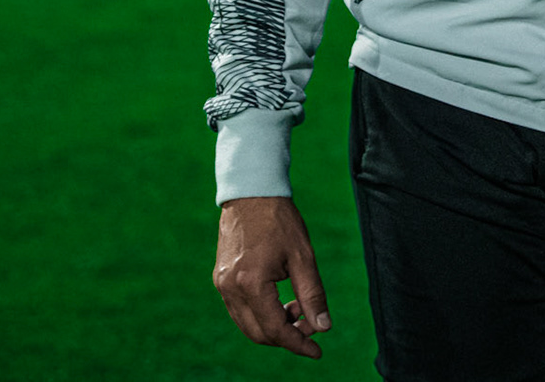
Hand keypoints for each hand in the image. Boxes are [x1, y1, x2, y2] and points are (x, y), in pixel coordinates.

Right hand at [214, 196, 329, 358]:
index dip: (298, 344)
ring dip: (274, 326)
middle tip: (312, 326)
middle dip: (287, 336)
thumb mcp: (303, 256)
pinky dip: (261, 314)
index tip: (317, 351)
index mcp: (250, 283)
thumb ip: (312, 294)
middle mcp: (230, 288)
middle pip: (258, 333)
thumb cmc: (280, 221)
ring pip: (247, 325)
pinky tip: (282, 301)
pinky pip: (240, 310)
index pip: (275, 329)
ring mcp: (222, 285)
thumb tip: (323, 327)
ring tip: (298, 308)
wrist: (252, 194)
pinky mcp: (220, 279)